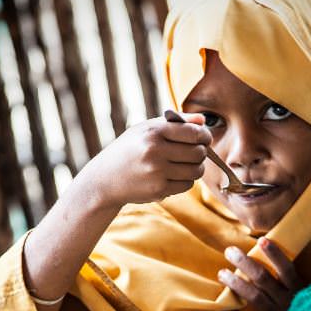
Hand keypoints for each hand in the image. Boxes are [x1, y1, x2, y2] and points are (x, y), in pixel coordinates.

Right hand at [83, 113, 211, 207]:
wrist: (105, 179)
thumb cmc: (129, 150)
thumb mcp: (145, 129)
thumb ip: (176, 122)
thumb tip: (202, 121)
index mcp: (153, 132)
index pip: (194, 133)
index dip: (205, 136)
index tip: (205, 138)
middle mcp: (155, 151)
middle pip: (198, 153)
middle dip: (201, 152)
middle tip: (196, 152)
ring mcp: (157, 172)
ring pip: (196, 170)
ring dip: (196, 168)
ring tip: (186, 164)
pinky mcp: (158, 190)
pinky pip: (187, 184)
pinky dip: (185, 180)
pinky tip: (174, 176)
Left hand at [218, 237, 302, 310]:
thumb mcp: (309, 298)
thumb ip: (294, 283)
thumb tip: (274, 260)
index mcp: (298, 292)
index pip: (287, 269)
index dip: (275, 255)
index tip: (262, 240)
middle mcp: (287, 303)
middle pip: (264, 279)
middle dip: (246, 264)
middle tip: (230, 251)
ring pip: (254, 298)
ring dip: (236, 284)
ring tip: (222, 273)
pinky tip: (221, 306)